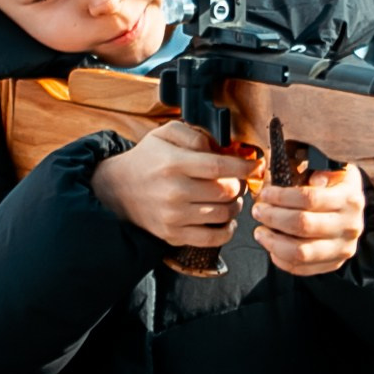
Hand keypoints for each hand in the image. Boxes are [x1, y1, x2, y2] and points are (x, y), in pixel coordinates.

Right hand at [91, 123, 252, 248]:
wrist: (117, 189)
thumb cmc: (147, 159)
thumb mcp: (165, 134)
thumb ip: (196, 135)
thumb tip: (223, 150)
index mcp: (174, 163)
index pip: (220, 166)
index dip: (244, 167)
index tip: (256, 166)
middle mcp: (174, 191)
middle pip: (226, 191)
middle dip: (238, 185)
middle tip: (236, 181)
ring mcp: (174, 216)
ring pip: (223, 215)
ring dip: (235, 206)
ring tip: (229, 198)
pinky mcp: (173, 235)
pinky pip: (212, 239)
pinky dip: (227, 231)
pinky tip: (226, 221)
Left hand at [251, 166, 366, 276]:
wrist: (351, 211)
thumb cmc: (334, 187)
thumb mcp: (334, 169)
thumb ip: (324, 169)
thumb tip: (316, 180)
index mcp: (349, 198)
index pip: (309, 198)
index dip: (281, 197)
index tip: (265, 194)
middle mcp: (350, 225)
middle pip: (302, 225)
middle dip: (273, 217)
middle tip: (258, 211)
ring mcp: (343, 248)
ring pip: (300, 252)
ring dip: (273, 242)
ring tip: (260, 231)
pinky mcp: (334, 263)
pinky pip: (302, 268)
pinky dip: (281, 259)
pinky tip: (272, 247)